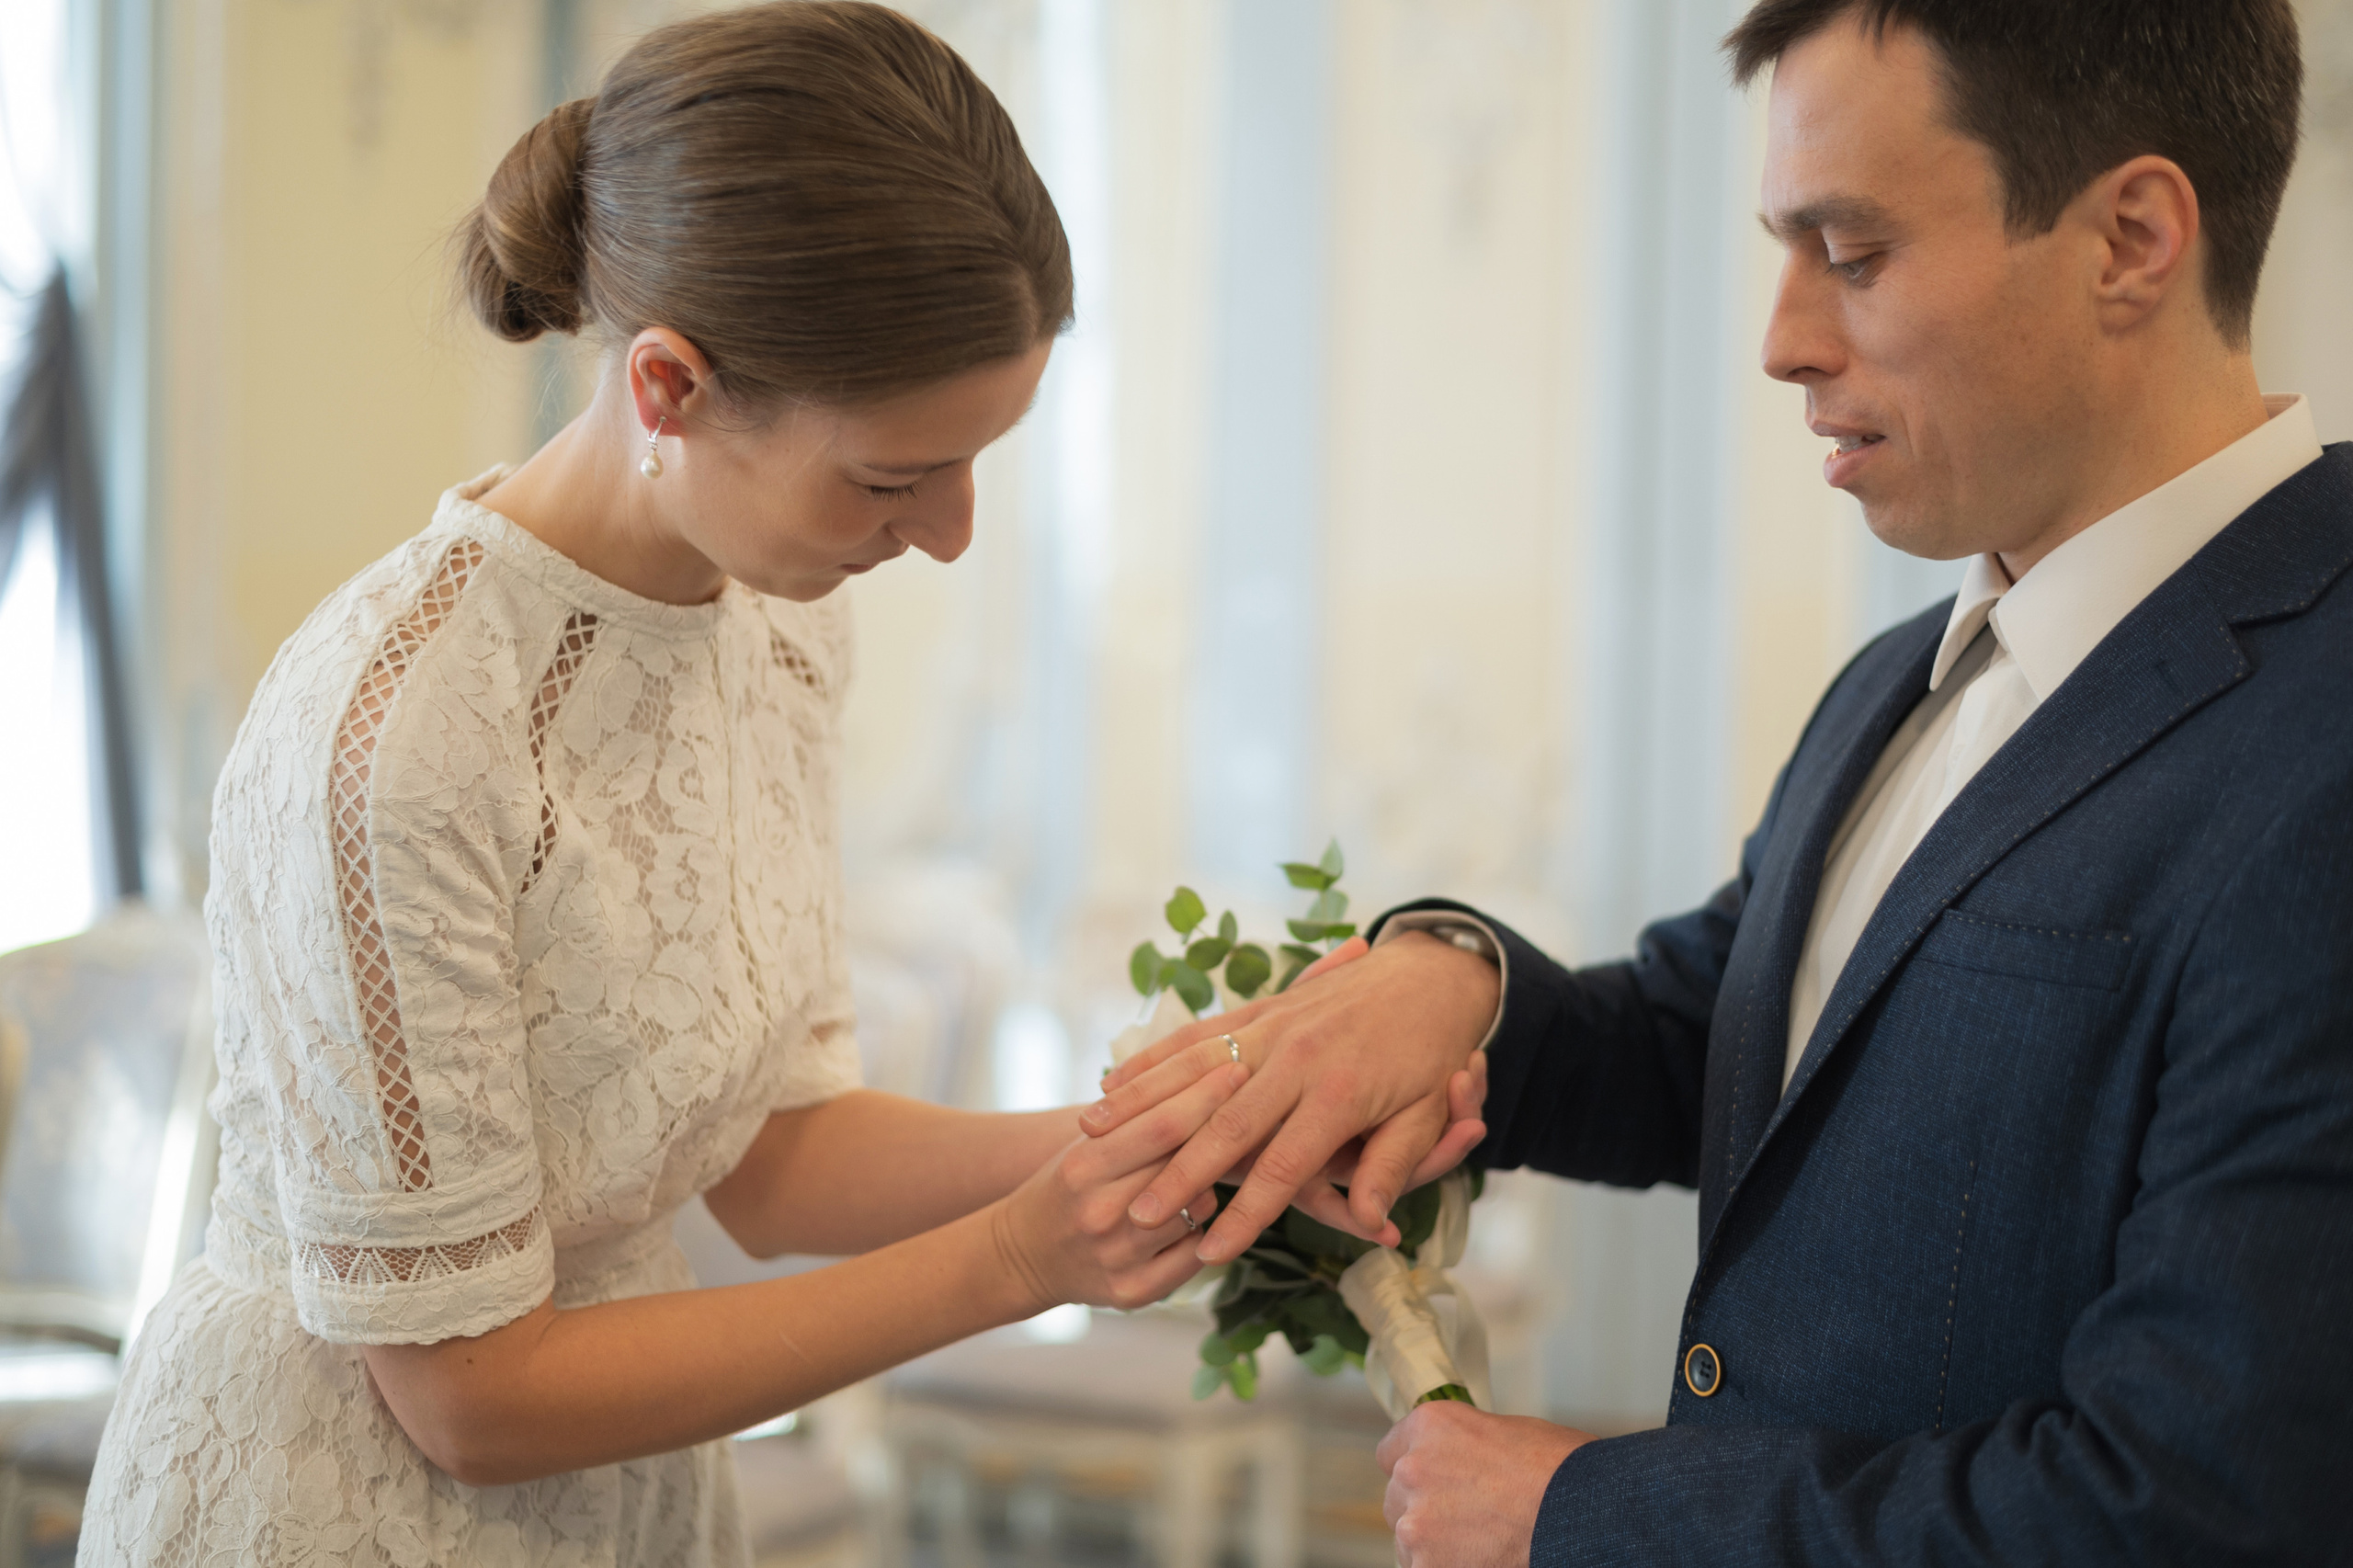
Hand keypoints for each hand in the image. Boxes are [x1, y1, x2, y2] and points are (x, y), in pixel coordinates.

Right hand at [991, 1059, 1248, 1312]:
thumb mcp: (1085, 1144)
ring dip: (1212, 1186)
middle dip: (1223, 1134)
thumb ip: (1134, 1119)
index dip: (1205, 1095)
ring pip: (1201, 1209)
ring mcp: (1118, 1257)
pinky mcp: (1133, 1292)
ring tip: (1201, 1176)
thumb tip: (1201, 1076)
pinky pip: (1196, 1254)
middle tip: (1253, 1107)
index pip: (1160, 1125)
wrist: (1025, 1255)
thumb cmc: (1066, 1185)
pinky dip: (1204, 1230)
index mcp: (1083, 1166)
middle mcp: (1100, 1212)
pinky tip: (1194, 1216)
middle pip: (1186, 1166)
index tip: (1237, 1068)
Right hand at [1082, 930, 1497, 1259]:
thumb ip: (1391, 1168)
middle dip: (1177, 1175)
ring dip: (1142, 1109)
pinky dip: (1151, 1060)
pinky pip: (1193, 1034)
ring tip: (1094, 1146)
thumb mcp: (1426, 1115)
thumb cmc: (1434, 1052)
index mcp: (1342, 1091)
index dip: (1246, 1215)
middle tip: (1134, 1217)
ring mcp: (1273, 1027)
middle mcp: (1298, 1056)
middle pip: (1225, 1126)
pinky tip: (1112, 1081)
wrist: (1430, 972)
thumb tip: (1375, 1224)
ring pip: (1191, 1071)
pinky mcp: (1258, 1009)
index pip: (1284, 1168)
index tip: (1211, 1253)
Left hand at [1377, 1401, 1593, 1567]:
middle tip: (1468, 1520)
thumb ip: (1464, 1448)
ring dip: (1436, 1546)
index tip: (1433, 1484)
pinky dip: (1448, 1567)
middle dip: (1426, 1510)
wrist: (1584, 1511)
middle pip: (1397, 1499)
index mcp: (1431, 1426)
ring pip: (1409, 1540)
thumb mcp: (1506, 1432)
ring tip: (1483, 1546)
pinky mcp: (1428, 1565)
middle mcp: (1414, 1469)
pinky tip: (1483, 1561)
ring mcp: (1417, 1521)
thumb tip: (1460, 1467)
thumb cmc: (1562, 1470)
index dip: (1417, 1471)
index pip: (1391, 1454)